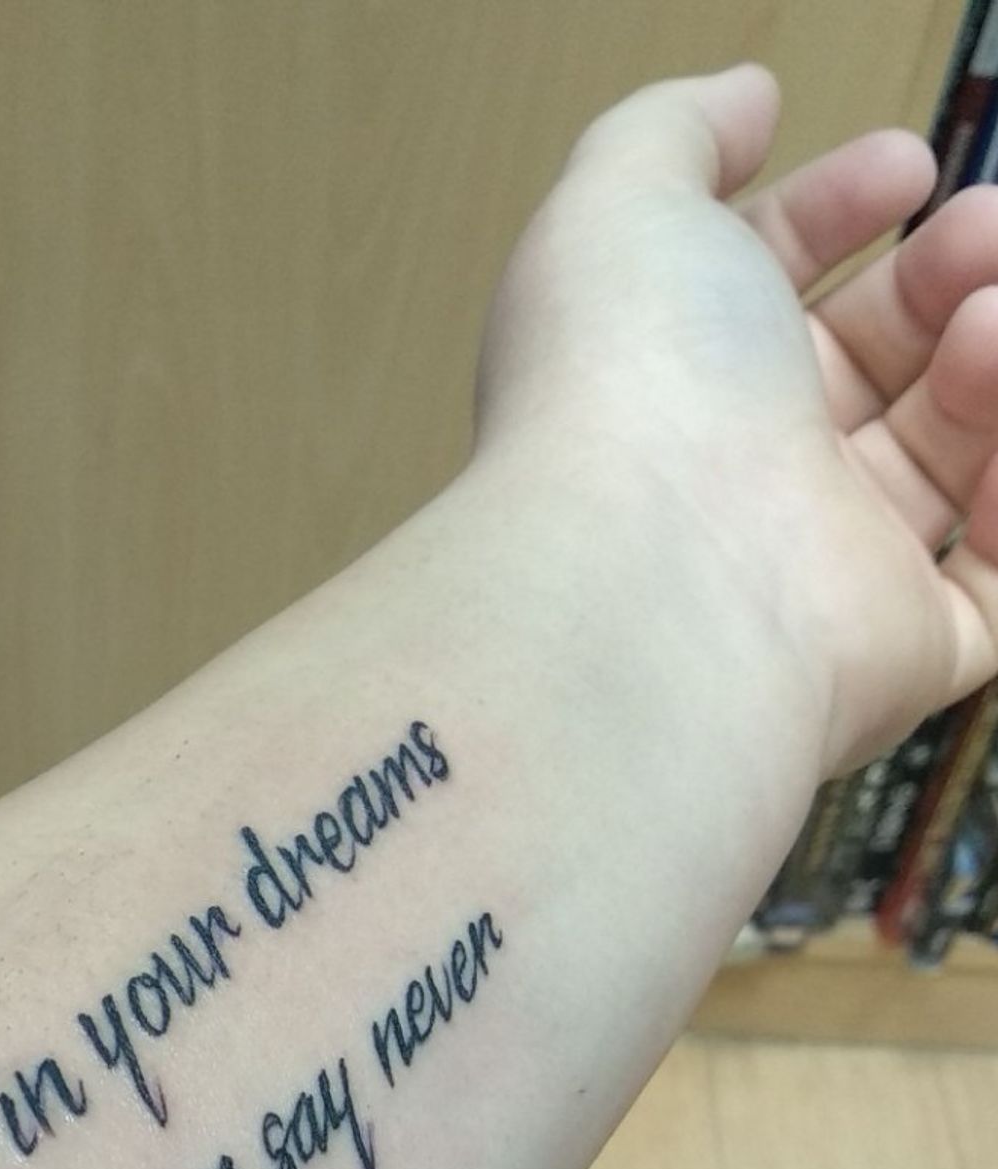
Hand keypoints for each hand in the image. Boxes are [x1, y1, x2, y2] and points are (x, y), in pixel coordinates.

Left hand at [472, 64, 997, 777]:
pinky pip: (993, 587)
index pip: (767, 292)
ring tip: (990, 318)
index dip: (837, 210)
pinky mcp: (901, 656)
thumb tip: (747, 99)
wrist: (655, 579)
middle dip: (941, 276)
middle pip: (871, 367)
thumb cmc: (626, 386)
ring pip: (944, 459)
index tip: (908, 162)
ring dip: (989, 361)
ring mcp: (825, 577)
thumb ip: (676, 132)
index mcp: (670, 384)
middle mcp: (741, 485)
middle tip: (982, 228)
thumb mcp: (620, 202)